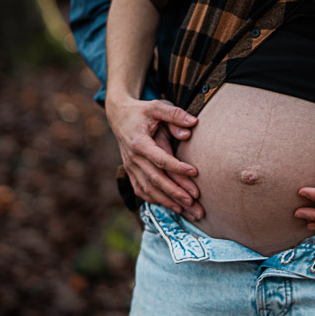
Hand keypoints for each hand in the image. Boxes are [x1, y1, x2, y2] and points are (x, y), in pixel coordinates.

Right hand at [105, 92, 202, 216]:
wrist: (119, 116)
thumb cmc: (142, 112)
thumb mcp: (157, 106)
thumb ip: (174, 114)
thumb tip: (192, 125)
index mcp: (139, 142)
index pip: (160, 159)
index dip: (177, 167)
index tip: (195, 172)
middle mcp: (133, 158)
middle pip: (155, 179)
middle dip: (175, 192)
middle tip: (194, 201)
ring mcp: (130, 167)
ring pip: (148, 189)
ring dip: (167, 201)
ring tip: (186, 209)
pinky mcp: (130, 172)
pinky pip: (141, 190)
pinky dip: (155, 200)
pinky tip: (170, 205)